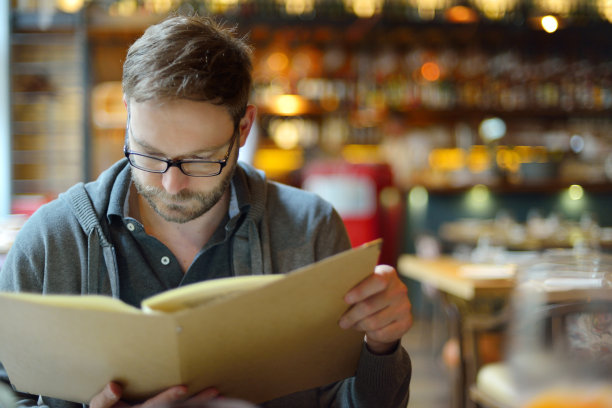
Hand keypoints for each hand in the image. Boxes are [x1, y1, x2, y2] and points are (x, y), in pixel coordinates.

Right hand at [90, 382, 219, 407]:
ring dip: (202, 404)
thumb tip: (115, 387)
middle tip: (214, 391)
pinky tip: (216, 398)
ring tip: (219, 394)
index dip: (169, 398)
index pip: (155, 406)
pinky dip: (199, 405)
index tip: (183, 388)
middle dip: (196, 402)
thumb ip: (105, 399)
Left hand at [339, 264, 412, 354]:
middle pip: (371, 305)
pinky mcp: (406, 322)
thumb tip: (333, 291)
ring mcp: (405, 306)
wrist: (388, 311)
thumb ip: (354, 285)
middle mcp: (400, 289)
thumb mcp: (364, 285)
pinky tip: (365, 330)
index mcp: (388, 274)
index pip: (377, 281)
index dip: (360, 291)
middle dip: (352, 315)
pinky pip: (382, 332)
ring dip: (359, 325)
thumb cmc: (369, 294)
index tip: (345, 299)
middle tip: (342, 322)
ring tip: (351, 325)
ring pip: (374, 322)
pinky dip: (370, 334)